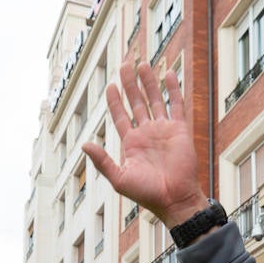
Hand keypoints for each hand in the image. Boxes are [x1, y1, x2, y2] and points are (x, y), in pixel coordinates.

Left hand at [81, 62, 205, 228]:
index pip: (121, 115)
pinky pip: (176, 105)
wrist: (174, 199)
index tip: (111, 84)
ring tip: (142, 64)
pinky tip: (168, 74)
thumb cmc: (146, 194)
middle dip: (130, 83)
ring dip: (148, 82)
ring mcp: (163, 130)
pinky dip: (172, 89)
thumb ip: (102, 161)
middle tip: (125, 64)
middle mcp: (146, 133)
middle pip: (136, 102)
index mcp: (131, 143)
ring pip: (154, 99)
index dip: (115, 100)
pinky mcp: (179, 129)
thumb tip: (84, 145)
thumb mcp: (119, 178)